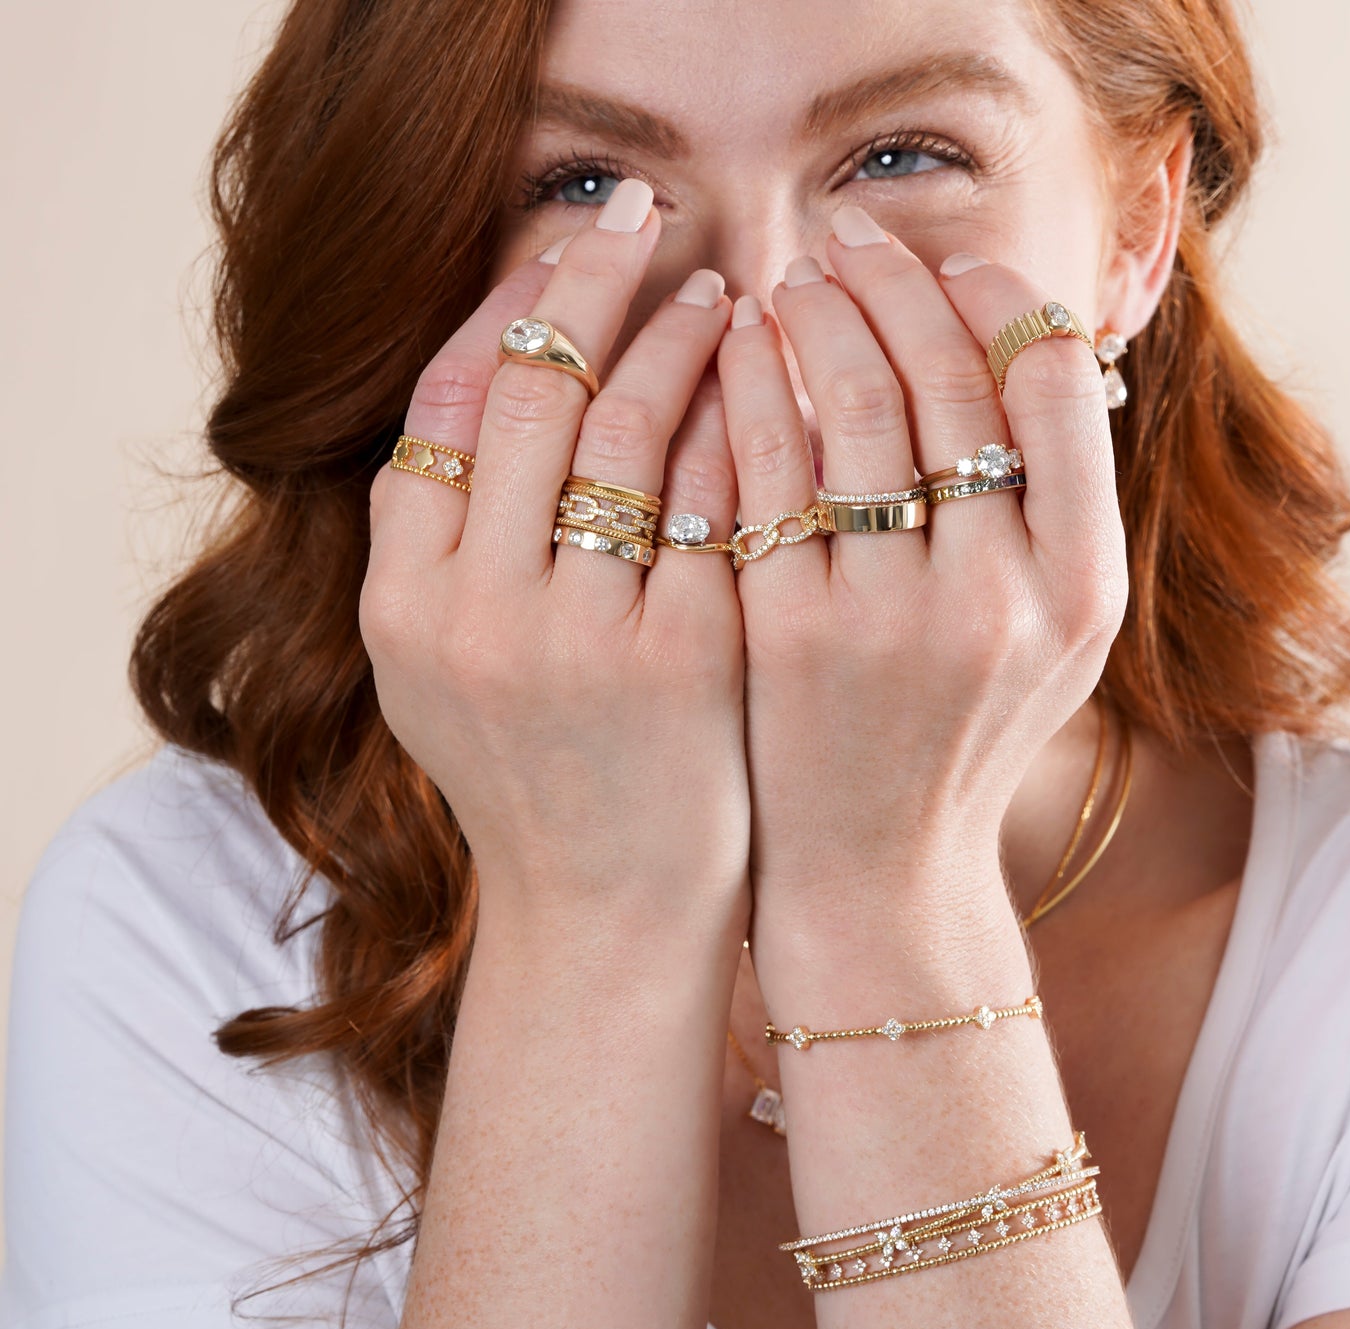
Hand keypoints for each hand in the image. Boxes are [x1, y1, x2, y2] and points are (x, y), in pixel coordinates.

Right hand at [360, 180, 748, 931]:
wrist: (605, 908)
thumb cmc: (532, 776)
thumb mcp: (436, 667)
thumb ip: (441, 537)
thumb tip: (495, 370)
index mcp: (402, 603)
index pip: (445, 402)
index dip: (504, 308)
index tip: (560, 251)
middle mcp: (478, 612)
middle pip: (534, 391)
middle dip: (591, 280)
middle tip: (639, 216)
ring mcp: (584, 638)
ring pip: (631, 426)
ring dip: (678, 336)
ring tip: (716, 292)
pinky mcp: (686, 660)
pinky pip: (714, 499)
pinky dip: (737, 425)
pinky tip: (764, 385)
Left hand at [716, 218, 1125, 944]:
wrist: (872, 867)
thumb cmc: (959, 737)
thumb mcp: (1052, 639)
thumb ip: (1055, 507)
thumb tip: (1019, 340)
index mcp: (1084, 587)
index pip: (1052, 381)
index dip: (993, 298)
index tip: (947, 264)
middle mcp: (1000, 598)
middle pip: (951, 377)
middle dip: (894, 281)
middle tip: (848, 239)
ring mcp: (889, 618)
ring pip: (859, 407)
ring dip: (819, 317)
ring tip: (789, 279)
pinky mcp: (787, 633)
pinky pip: (769, 469)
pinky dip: (751, 389)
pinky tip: (734, 352)